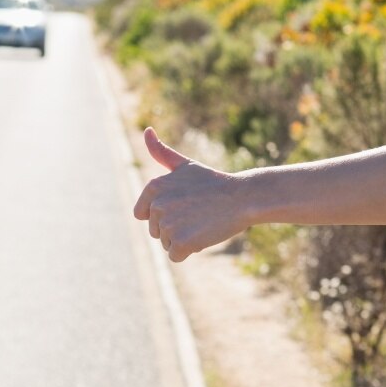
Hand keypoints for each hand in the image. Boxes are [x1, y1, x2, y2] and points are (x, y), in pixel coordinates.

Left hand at [131, 126, 252, 261]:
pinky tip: (204, 234)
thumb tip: (146, 130)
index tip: (184, 204)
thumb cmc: (214, 183)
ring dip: (183, 238)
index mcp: (153, 187)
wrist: (242, 197)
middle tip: (197, 213)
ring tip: (202, 221)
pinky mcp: (181, 242)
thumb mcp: (185, 165)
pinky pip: (175, 256)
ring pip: (166, 243)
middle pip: (156, 230)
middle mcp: (157, 205)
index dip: (164, 213)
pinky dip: (189, 250)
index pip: (143, 213)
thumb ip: (161, 152)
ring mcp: (168, 224)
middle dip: (175, 227)